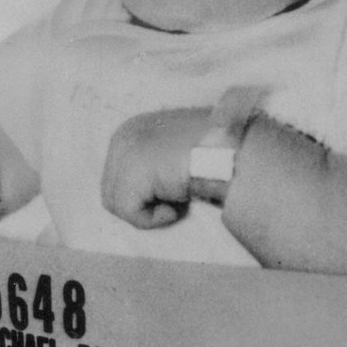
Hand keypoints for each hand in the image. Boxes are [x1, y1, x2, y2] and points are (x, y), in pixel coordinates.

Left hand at [101, 107, 212, 228]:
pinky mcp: (133, 174)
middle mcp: (123, 137)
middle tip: (178, 196)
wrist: (234, 149)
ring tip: (179, 198)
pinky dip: (156, 219)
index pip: (117, 175)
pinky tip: (179, 204)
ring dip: (150, 210)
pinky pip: (131, 214)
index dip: (143, 192)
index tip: (173, 189)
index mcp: (132, 128)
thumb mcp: (178, 147)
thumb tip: (145, 191)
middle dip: (143, 201)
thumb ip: (156, 161)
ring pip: (117, 205)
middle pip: (112, 191)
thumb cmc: (217, 151)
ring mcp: (126, 154)